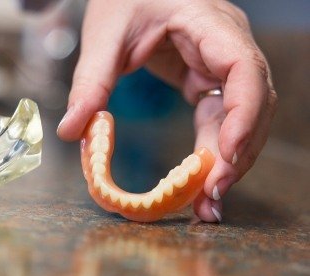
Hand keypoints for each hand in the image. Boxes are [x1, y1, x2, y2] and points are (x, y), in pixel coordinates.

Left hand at [57, 0, 276, 221]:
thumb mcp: (104, 33)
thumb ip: (90, 81)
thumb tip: (72, 130)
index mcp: (208, 23)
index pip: (244, 69)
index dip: (244, 114)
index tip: (224, 155)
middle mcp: (225, 45)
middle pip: (252, 103)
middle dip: (236, 153)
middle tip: (210, 197)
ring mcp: (219, 65)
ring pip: (241, 118)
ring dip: (227, 161)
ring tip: (207, 202)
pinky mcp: (206, 80)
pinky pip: (219, 120)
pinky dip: (211, 152)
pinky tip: (200, 181)